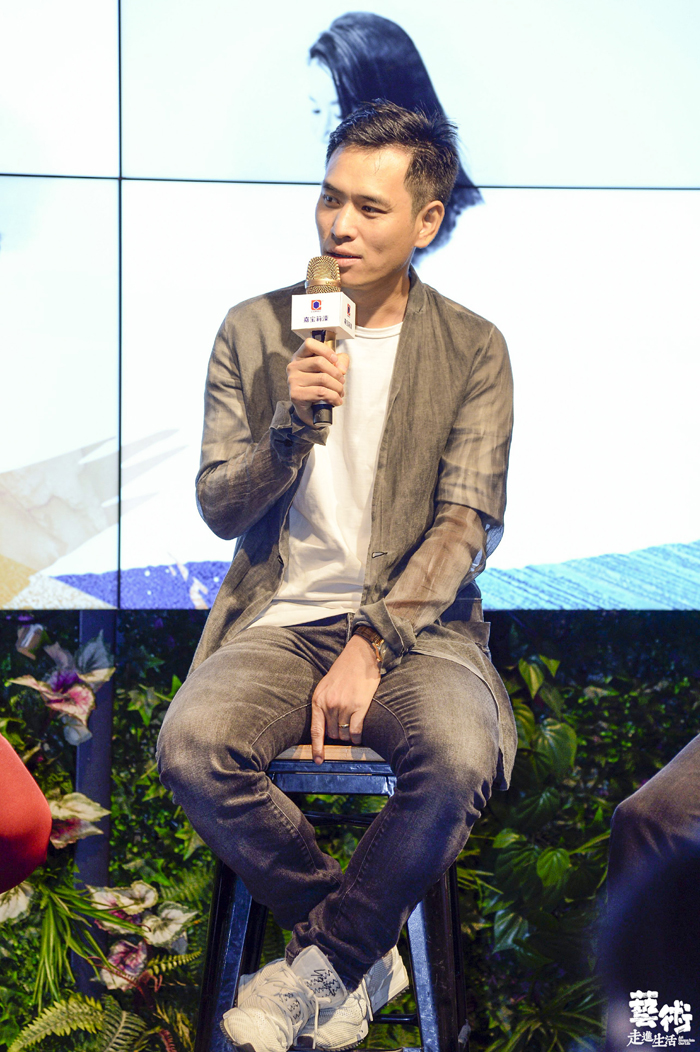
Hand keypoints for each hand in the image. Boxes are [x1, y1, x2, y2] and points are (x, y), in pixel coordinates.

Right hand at [287, 337, 348, 426]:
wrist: (309, 410)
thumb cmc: (318, 387)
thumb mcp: (330, 371)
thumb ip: (339, 362)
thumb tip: (341, 367)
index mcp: (300, 357)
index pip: (309, 344)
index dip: (325, 350)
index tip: (335, 359)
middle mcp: (293, 367)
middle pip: (319, 361)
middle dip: (336, 373)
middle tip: (342, 382)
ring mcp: (293, 380)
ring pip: (323, 378)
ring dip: (337, 387)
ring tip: (340, 393)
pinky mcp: (296, 394)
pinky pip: (320, 392)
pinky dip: (333, 397)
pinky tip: (336, 401)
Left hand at [311, 635, 380, 763]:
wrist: (360, 656)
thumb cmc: (343, 671)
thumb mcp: (325, 686)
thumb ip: (323, 704)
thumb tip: (325, 727)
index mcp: (318, 700)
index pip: (316, 730)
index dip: (316, 747)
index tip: (317, 760)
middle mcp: (329, 704)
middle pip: (332, 733)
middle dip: (337, 735)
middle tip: (343, 728)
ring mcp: (344, 706)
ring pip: (344, 733)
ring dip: (348, 735)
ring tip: (351, 727)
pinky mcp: (359, 706)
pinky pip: (355, 731)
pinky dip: (356, 737)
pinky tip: (358, 736)